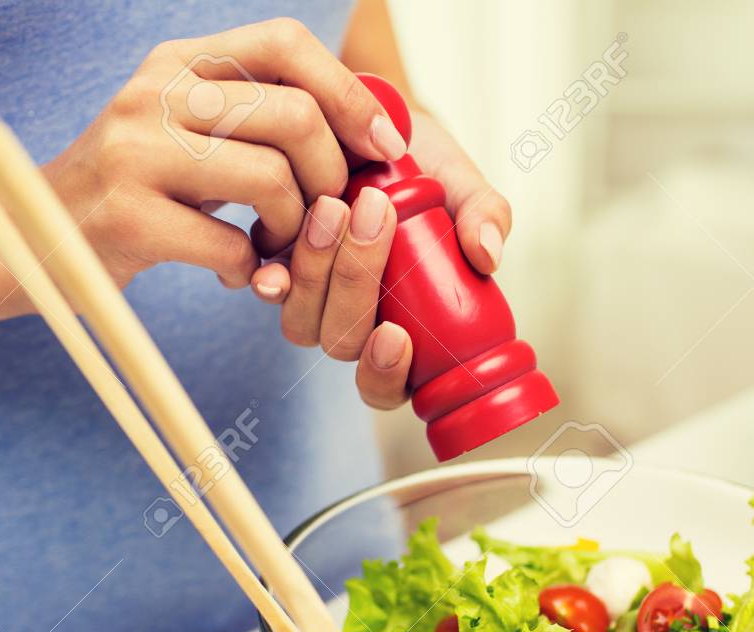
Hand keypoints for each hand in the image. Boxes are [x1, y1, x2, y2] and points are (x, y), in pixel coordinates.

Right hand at [38, 17, 405, 293]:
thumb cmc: (130, 192)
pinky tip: (236, 273)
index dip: (349, 93)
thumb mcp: (181, 132)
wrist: (30, 240)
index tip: (383, 147)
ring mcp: (136, 152)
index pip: (285, 42)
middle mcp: (155, 93)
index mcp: (178, 63)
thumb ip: (252, 119)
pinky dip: (250, 270)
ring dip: (294, 229)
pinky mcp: (128, 218)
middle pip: (294, 115)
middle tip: (322, 215)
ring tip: (276, 249)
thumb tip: (363, 130)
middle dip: (332, 176)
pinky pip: (231, 245)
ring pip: (271, 179)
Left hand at [248, 111, 511, 409]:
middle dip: (353, 284)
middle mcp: (354, 324)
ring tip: (334, 204)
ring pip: (300, 319)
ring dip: (315, 269)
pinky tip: (285, 229)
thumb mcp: (462, 186)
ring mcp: (311, 299)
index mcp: (406, 330)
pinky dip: (272, 264)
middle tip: (373, 212)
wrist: (373, 122)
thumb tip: (488, 254)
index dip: (385, 375)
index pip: (386, 387)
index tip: (395, 335)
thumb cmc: (426, 167)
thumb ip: (485, 215)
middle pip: (341, 342)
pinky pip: (266, 284)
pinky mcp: (274, 266)